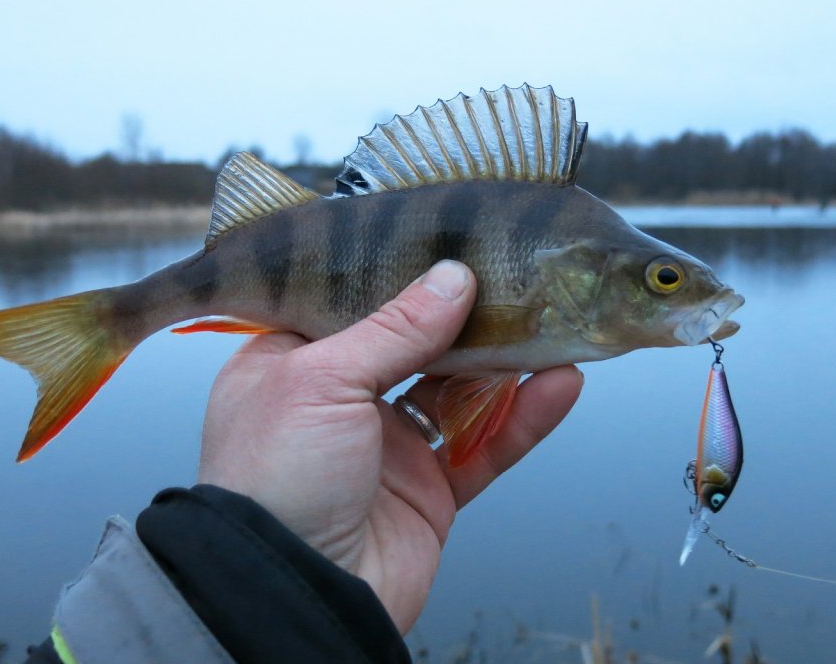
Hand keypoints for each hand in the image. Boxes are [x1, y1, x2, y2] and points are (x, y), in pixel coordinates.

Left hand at [197, 260, 582, 632]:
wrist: (291, 595)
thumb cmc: (274, 478)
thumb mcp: (322, 380)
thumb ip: (395, 328)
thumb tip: (455, 277)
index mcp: (293, 363)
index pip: (352, 303)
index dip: (399, 275)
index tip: (449, 241)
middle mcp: (340, 401)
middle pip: (416, 345)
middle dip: (465, 317)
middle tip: (514, 277)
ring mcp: (387, 447)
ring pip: (459, 392)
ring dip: (506, 363)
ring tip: (551, 321)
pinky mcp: (429, 491)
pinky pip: (486, 446)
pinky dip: (524, 418)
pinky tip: (560, 384)